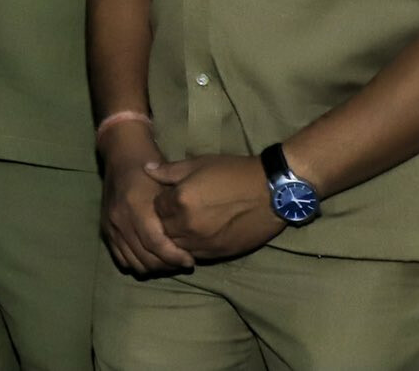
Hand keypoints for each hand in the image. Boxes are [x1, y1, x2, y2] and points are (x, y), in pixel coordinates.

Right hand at [99, 125, 195, 274]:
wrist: (122, 155)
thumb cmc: (150, 167)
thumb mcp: (167, 183)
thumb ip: (176, 213)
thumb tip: (191, 240)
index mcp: (136, 206)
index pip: (155, 243)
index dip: (174, 257)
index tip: (190, 261)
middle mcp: (120, 219)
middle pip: (144, 257)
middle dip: (167, 265)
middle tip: (184, 262)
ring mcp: (110, 226)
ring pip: (133, 262)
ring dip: (153, 267)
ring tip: (169, 262)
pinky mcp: (106, 230)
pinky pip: (121, 258)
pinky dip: (137, 263)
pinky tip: (152, 258)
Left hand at [150, 154, 284, 261]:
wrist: (271, 192)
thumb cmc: (234, 173)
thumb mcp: (200, 164)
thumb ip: (170, 171)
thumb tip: (146, 170)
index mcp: (181, 201)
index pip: (154, 208)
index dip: (160, 202)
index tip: (168, 197)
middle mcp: (188, 225)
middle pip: (163, 230)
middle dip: (165, 222)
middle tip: (175, 213)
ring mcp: (203, 243)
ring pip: (176, 247)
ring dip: (177, 238)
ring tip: (186, 226)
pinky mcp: (218, 254)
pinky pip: (195, 255)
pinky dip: (192, 248)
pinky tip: (199, 236)